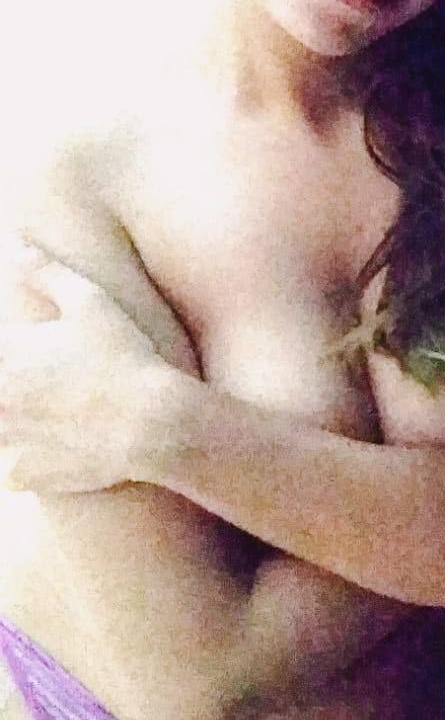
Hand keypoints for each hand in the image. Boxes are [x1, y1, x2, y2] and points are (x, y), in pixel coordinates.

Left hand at [0, 243, 166, 494]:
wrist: (153, 422)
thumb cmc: (126, 356)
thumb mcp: (91, 303)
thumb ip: (47, 273)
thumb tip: (17, 246)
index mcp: (7, 354)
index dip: (2, 350)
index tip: (10, 351)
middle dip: (3, 385)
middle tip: (28, 381)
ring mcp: (10, 440)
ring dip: (5, 425)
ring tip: (30, 414)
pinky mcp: (29, 473)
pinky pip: (10, 473)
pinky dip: (20, 464)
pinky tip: (42, 453)